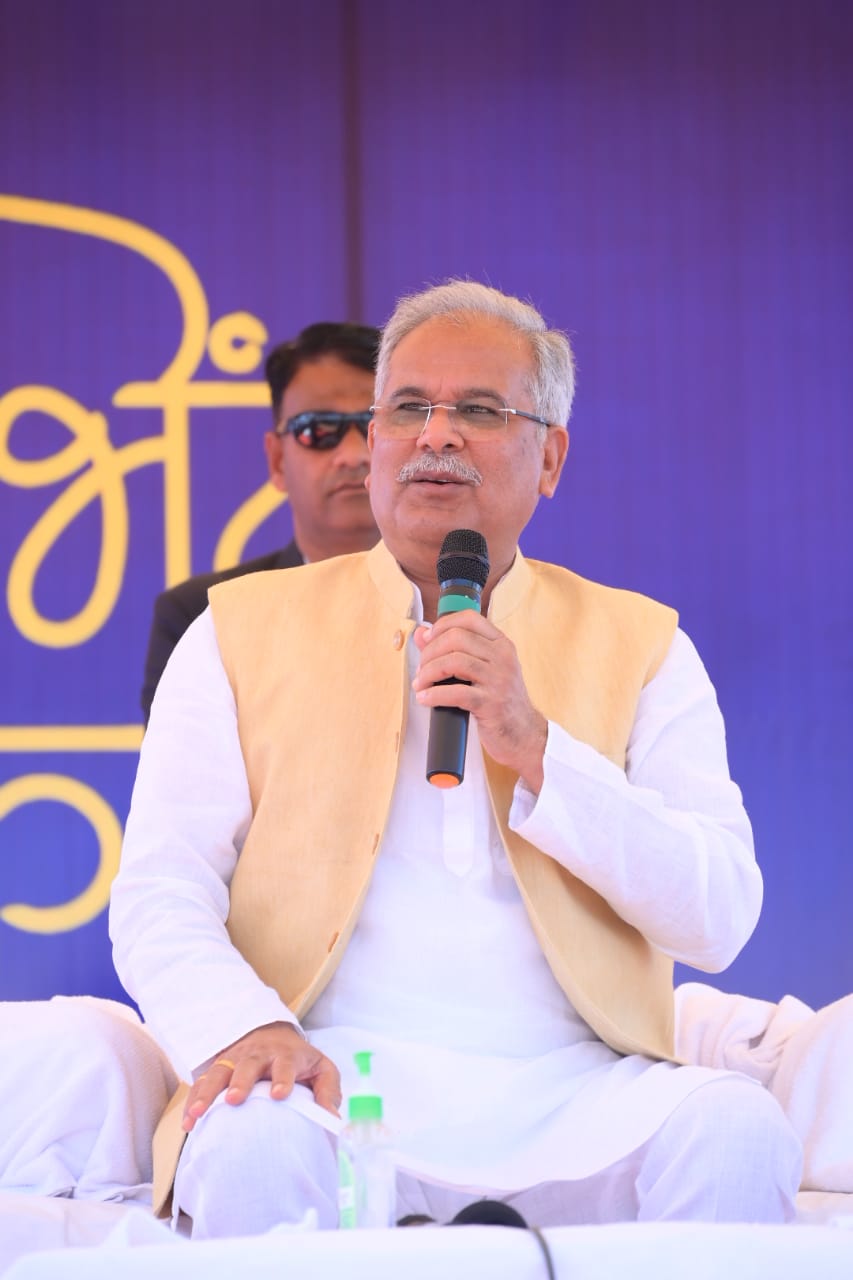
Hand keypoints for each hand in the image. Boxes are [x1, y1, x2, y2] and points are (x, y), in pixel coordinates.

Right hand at [182, 1021, 340, 1131]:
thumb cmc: (299, 1060)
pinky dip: (193, 1102)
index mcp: (286, 1055)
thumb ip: (328, 1090)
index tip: (280, 1095)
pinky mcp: (218, 1069)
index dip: (283, 1078)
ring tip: (199, 1113)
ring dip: (208, 1092)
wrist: (271, 1035)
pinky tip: (188, 1123)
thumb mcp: (321, 1068)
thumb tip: (331, 1119)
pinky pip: (201, 1084)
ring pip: (219, 1072)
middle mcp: (258, 1055)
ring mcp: (235, 1060)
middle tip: (235, 1100)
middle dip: (241, 1081)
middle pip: (248, 1065)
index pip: (285, 1064)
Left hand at [412, 612, 546, 792]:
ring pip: (454, 662)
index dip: (442, 625)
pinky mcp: (491, 704)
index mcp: (502, 644)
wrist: (524, 734)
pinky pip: (456, 693)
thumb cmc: (500, 700)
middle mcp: (503, 657)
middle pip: (457, 638)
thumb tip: (421, 633)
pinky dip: (434, 695)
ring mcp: (499, 680)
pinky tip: (424, 698)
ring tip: (420, 684)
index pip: (469, 618)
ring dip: (428, 672)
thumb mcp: (483, 670)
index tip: (428, 639)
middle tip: (421, 668)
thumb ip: (454, 649)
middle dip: (430, 652)